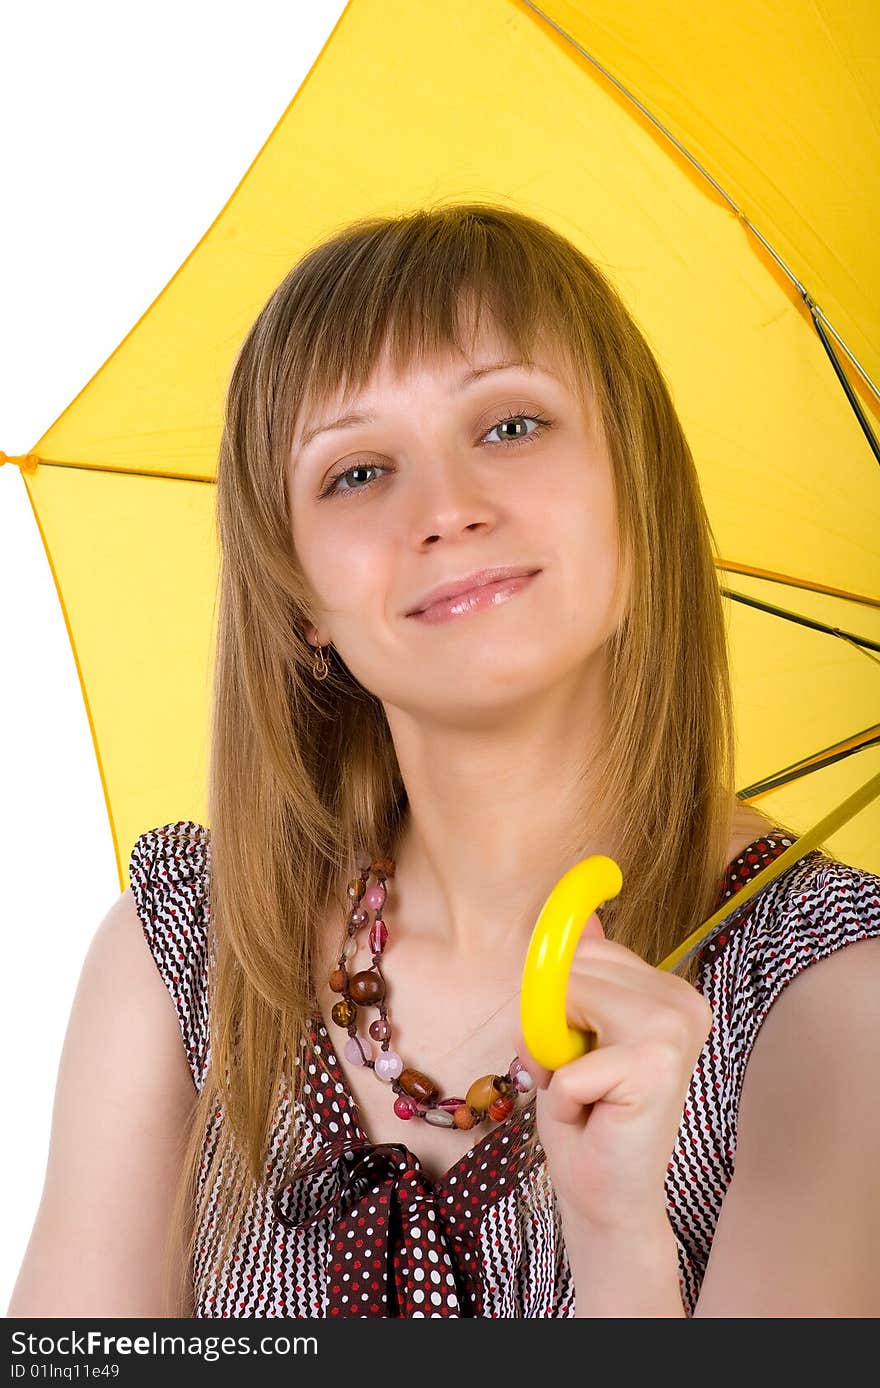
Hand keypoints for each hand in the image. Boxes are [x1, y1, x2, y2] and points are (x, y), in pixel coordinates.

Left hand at [516, 912, 712, 1235]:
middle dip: (551, 1022)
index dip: (558, 994)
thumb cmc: (588, 1117)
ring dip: (554, 1054)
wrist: (608, 1199)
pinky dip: (563, 1094)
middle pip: (572, 969)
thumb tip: (582, 919)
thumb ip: (580, 978)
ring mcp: (673, 1028)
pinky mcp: (655, 1065)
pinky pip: (568, 1061)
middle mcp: (681, 1001)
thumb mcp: (573, 1034)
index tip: (574, 1036)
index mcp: (667, 990)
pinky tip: (594, 1116)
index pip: (586, 951)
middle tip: (581, 1076)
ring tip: (586, 1092)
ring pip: (566, 1000)